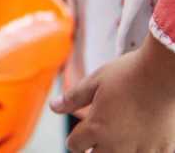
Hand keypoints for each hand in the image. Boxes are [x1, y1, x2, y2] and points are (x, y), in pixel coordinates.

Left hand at [51, 35, 174, 151]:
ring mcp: (142, 150)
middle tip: (102, 134)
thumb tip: (54, 107)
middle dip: (95, 148)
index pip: (75, 146)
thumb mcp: (94, 82)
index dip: (76, 138)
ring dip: (118, 150)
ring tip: (122, 135)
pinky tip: (144, 139)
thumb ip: (72, 98)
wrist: (164, 74)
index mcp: (96, 128)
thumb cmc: (131, 74)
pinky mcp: (163, 150)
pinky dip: (143, 150)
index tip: (82, 133)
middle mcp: (117, 144)